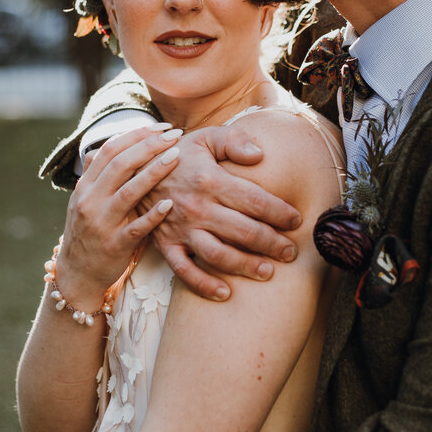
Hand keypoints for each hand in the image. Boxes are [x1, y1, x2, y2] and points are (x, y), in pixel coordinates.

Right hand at [58, 125, 182, 306]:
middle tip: (175, 135)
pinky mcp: (114, 245)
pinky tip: (170, 203)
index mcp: (85, 186)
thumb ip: (101, 173)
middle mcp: (89, 201)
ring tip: (177, 157)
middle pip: (120, 165)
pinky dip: (153, 215)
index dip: (136, 135)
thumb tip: (118, 141)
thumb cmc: (90, 231)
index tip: (161, 127)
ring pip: (129, 192)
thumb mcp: (86, 199)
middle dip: (149, 146)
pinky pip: (136, 228)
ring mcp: (101, 223)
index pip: (110, 150)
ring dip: (154, 172)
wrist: (76, 273)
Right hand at [148, 125, 300, 299]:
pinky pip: (184, 270)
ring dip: (245, 266)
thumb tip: (260, 156)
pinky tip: (226, 293)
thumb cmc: (179, 154)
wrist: (134, 170)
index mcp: (210, 180)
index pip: (254, 200)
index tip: (297, 221)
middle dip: (272, 244)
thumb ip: (234, 141)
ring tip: (268, 272)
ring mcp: (180, 228)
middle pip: (243, 231)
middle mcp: (197, 207)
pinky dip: (203, 285)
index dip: (279, 212)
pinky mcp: (165, 244)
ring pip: (218, 254)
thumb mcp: (205, 137)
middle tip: (291, 252)